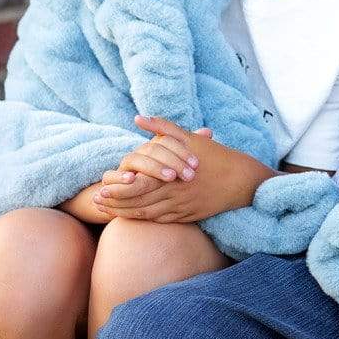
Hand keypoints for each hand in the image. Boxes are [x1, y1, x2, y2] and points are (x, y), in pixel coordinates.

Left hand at [94, 116, 273, 223]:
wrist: (242, 181)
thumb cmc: (216, 156)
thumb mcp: (189, 138)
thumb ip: (162, 127)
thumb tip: (138, 117)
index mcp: (172, 175)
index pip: (138, 186)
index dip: (118, 189)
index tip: (101, 187)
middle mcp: (175, 194)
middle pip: (138, 203)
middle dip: (115, 203)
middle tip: (96, 201)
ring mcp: (181, 208)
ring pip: (147, 214)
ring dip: (125, 213)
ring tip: (106, 210)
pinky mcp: (187, 217)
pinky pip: (160, 220)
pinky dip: (142, 219)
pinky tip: (130, 216)